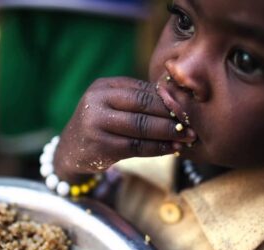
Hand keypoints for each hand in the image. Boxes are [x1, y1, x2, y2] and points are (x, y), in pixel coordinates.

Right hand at [54, 77, 196, 179]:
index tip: (189, 108)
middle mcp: (97, 100)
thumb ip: (138, 101)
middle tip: (193, 123)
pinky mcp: (99, 145)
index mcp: (104, 86)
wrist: (70, 150)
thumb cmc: (100, 124)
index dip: (169, 100)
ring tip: (188, 137)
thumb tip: (178, 101)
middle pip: (143, 105)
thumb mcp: (112, 105)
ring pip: (141, 126)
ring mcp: (96, 123)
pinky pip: (136, 146)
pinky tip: (172, 149)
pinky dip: (158, 148)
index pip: (143, 90)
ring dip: (168, 133)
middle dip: (172, 115)